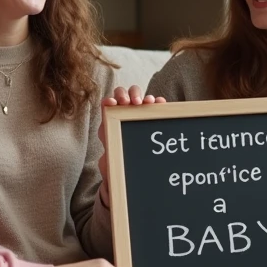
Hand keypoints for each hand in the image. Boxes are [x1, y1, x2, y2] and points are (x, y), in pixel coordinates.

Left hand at [97, 86, 166, 207]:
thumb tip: (108, 153)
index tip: (113, 104)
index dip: (109, 100)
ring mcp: (136, 114)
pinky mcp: (150, 117)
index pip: (106, 105)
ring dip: (142, 96)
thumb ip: (107, 157)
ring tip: (147, 102)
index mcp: (109, 123)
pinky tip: (160, 103)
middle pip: (121, 94)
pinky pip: (154, 105)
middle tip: (131, 103)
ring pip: (137, 96)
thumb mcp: (109, 163)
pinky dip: (157, 102)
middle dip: (126, 94)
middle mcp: (121, 114)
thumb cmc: (116, 166)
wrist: (128, 171)